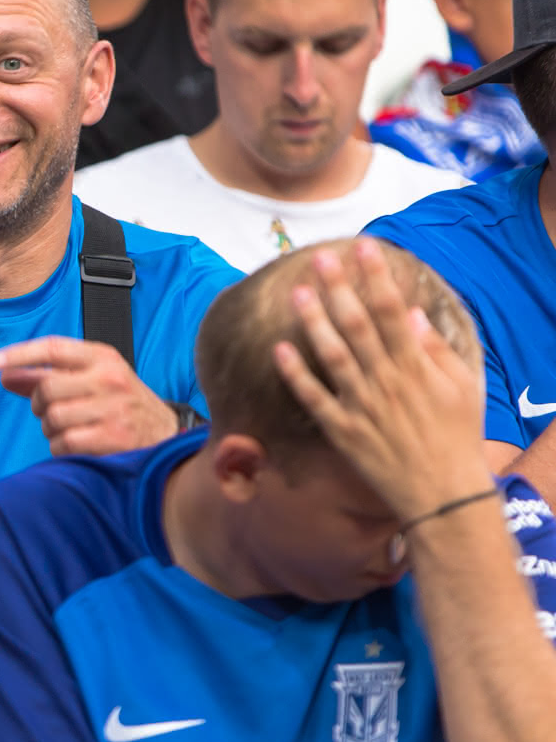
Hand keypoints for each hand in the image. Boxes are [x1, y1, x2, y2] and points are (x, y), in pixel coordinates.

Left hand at [0, 336, 178, 454]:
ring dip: (50, 429)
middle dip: (39, 405)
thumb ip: (45, 376)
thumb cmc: (119, 403)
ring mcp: (113, 408)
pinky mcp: (114, 438)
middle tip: (48, 411)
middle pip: (47, 389)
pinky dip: (60, 448)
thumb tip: (3, 374)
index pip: (54, 348)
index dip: (21, 354)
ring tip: (67, 429)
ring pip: (52, 418)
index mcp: (102, 357)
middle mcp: (109, 378)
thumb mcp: (89, 379)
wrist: (165, 436)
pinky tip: (75, 445)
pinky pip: (64, 443)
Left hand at [272, 240, 490, 520]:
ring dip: (314, 323)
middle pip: (358, 326)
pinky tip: (278, 349)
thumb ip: (437, 350)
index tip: (363, 247)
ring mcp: (362, 406)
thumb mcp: (463, 388)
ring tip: (298, 292)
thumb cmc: (457, 436)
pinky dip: (296, 374)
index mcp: (416, 367)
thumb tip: (412, 314)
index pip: (392, 311)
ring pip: (333, 356)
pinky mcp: (342, 431)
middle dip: (339, 289)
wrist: (443, 494)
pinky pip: (314, 399)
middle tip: (321, 257)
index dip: (376, 277)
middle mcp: (386, 381)